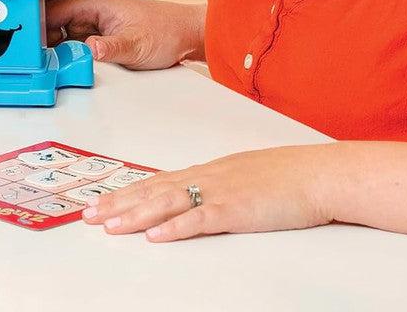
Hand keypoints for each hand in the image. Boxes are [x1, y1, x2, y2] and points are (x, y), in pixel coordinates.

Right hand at [45, 0, 203, 68]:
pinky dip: (68, 56)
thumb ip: (109, 48)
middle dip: (41, 44)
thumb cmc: (164, 30)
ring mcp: (91, 24)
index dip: (34, 28)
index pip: (49, 12)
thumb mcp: (135, 44)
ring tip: (46, 68)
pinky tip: (64, 67)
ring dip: (55, 52)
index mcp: (90, 3)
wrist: (186, 33)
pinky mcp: (97, 36)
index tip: (23, 46)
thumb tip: (88, 51)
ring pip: (61, 39)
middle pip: (50, 27)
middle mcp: (86, 11)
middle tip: (32, 64)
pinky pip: (74, 46)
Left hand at [81, 145, 335, 240]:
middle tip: (89, 215)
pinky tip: (155, 235)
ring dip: (135, 215)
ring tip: (110, 225)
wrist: (317, 174)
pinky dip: (175, 227)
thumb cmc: (285, 177)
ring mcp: (219, 193)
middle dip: (118, 204)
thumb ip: (215, 186)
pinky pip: (200, 220)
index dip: (125, 193)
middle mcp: (205, 178)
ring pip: (167, 203)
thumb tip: (194, 196)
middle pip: (153, 191)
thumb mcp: (241, 177)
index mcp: (205, 172)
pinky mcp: (236, 211)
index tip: (100, 202)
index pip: (156, 182)